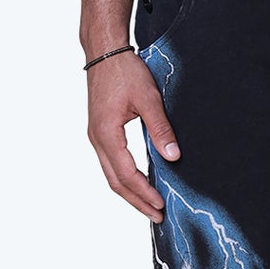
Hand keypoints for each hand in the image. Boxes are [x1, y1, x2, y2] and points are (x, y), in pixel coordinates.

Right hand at [88, 50, 180, 220]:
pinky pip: (110, 163)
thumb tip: (172, 156)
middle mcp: (97, 139)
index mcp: (107, 134)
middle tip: (156, 216)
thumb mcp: (148, 98)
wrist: (104, 52)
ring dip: (129, 192)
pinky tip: (138, 181)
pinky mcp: (100, 131)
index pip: (127, 174)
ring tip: (148, 205)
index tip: (161, 205)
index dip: (144, 192)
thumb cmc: (125, 71)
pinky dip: (124, 177)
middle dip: (136, 201)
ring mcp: (96, 136)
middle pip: (115, 181)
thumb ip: (160, 128)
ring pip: (111, 174)